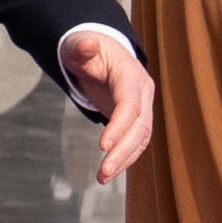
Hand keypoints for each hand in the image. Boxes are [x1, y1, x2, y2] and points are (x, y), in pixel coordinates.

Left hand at [60, 29, 153, 182]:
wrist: (100, 53)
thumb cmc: (87, 50)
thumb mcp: (78, 46)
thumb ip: (82, 47)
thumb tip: (86, 44)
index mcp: (131, 75)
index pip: (130, 105)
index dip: (119, 126)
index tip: (101, 146)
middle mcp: (142, 93)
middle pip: (141, 127)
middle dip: (123, 152)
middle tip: (102, 173)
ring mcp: (142, 107)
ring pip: (141, 139)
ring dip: (124, 160)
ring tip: (101, 178)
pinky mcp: (135, 120)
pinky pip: (134, 142)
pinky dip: (124, 158)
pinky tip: (108, 172)